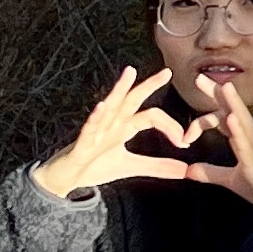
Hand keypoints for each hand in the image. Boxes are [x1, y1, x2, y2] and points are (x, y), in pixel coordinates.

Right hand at [33, 67, 190, 197]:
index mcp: (125, 127)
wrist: (66, 179)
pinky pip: (90, 127)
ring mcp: (96, 131)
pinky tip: (103, 106)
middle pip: (132, 100)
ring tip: (130, 72)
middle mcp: (112, 123)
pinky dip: (96, 117)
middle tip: (167, 72)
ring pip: (110, 105)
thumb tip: (186, 171)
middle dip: (148, 85)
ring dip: (119, 89)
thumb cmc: (96, 167)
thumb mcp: (132, 167)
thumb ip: (158, 167)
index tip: (184, 143)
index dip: (170, 127)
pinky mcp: (82, 143)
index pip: (152, 117)